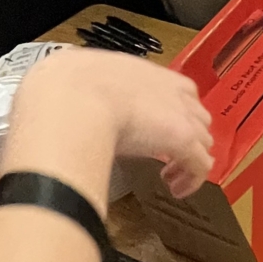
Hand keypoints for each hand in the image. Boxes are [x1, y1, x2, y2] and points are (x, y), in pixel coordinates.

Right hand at [18, 49, 212, 197]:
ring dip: (188, 158)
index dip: (172, 111)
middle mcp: (168, 90)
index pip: (176, 89)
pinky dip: (192, 179)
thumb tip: (61, 99)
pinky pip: (202, 164)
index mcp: (141, 72)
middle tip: (164, 156)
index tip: (154, 129)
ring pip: (202, 138)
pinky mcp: (184, 140)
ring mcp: (180, 114)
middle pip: (195, 113)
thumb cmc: (60, 88)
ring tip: (168, 176)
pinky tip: (175, 190)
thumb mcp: (70, 78)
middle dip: (185, 135)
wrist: (70, 100)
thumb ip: (78, 88)